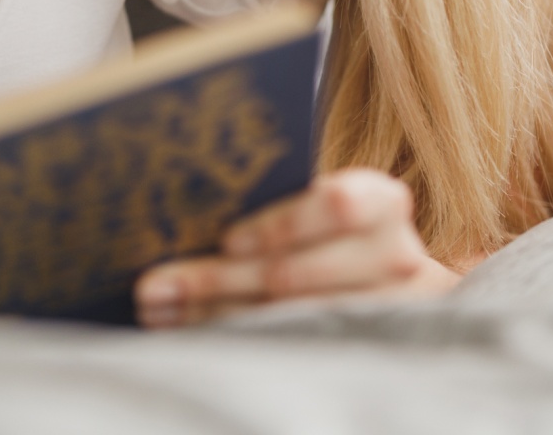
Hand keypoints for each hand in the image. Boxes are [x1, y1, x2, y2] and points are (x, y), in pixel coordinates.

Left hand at [134, 169, 462, 327]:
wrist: (387, 281)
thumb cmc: (336, 232)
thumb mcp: (321, 207)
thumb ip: (275, 204)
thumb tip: (180, 214)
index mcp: (383, 203)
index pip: (337, 204)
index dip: (280, 224)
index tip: (227, 240)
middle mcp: (397, 258)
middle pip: (295, 275)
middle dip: (217, 280)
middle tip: (155, 285)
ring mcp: (387, 313)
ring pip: (282, 319)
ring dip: (212, 315)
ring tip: (160, 309)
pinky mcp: (366, 350)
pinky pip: (289, 348)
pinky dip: (234, 337)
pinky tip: (191, 330)